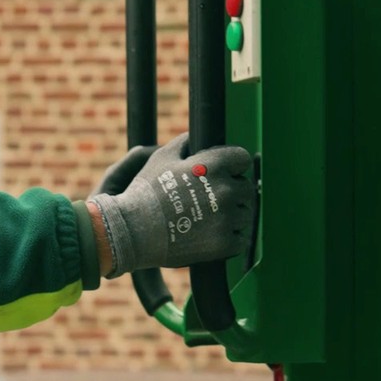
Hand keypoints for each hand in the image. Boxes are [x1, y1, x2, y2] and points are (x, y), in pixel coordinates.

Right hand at [89, 134, 253, 276]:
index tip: (223, 175)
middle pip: (247, 188)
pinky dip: (230, 239)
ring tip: (209, 221)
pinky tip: (212, 236)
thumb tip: (194, 137)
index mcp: (215, 165)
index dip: (233, 166)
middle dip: (233, 192)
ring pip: (245, 214)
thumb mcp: (161, 158)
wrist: (133, 231)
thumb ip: (184, 144)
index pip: (243, 159)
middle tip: (212, 202)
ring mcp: (227, 218)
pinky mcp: (225, 244)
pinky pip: (241, 239)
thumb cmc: (146, 193)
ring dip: (232, 216)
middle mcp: (226, 190)